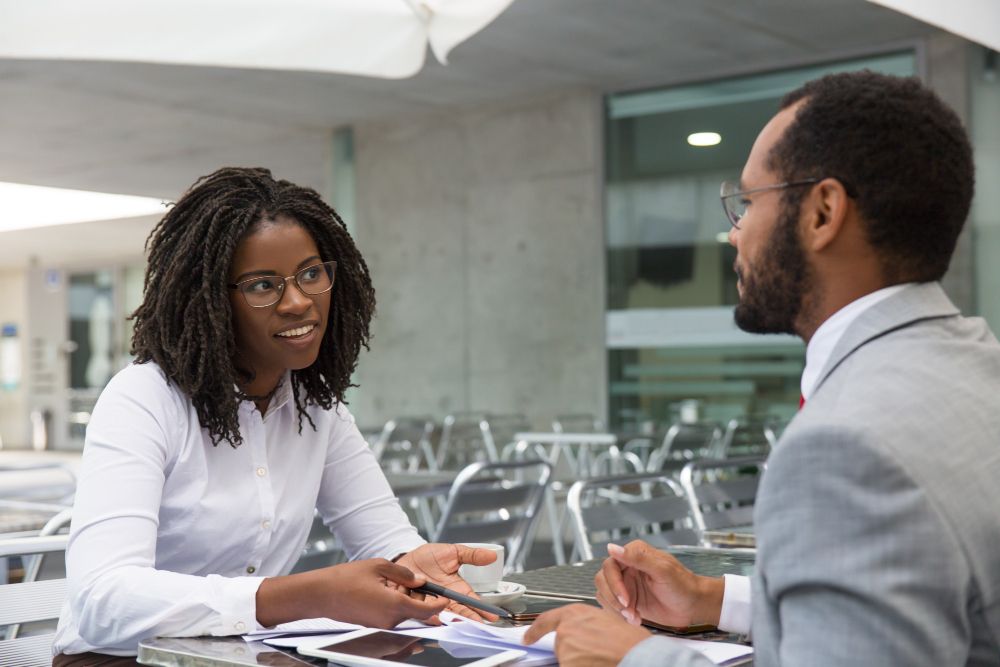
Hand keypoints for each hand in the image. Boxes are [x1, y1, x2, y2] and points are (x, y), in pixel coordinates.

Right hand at [256, 559, 447, 628]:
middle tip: (431, 594)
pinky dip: (398, 612)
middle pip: (418, 616)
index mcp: (394, 604)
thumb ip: (403, 573)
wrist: (321, 595)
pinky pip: (393, 622)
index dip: (440, 605)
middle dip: (427, 606)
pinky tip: (392, 599)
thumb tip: (419, 580)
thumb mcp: (378, 566)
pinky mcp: (373, 627)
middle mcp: (389, 620)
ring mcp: (380, 626)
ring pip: (406, 619)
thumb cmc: (345, 579)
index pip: (427, 610)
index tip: (446, 600)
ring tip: (408, 593)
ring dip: (411, 608)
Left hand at [396, 543, 498, 620]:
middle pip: (458, 612)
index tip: (491, 616)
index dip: (481, 609)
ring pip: (439, 614)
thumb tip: (492, 555)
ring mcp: (428, 603)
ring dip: (446, 617)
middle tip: (476, 624)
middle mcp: (443, 599)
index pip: (471, 601)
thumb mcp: (453, 552)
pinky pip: (419, 610)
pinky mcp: (413, 603)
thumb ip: (472, 555)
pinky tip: (431, 615)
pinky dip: (425, 614)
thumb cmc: (430, 557)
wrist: (406, 557)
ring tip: (454, 620)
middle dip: (468, 619)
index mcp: (456, 589)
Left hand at [523, 604, 649, 666]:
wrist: (637, 654)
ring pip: (566, 660)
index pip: (545, 620)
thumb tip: (581, 633)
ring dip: (579, 662)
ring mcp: (565, 648)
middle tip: (595, 652)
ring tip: (601, 658)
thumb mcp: (606, 620)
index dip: (534, 631)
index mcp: (575, 613)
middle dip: (573, 651)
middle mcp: (566, 629)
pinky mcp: (566, 664)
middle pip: (560, 645)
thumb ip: (586, 624)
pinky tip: (598, 664)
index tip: (528, 637)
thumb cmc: (629, 640)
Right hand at [595, 541, 722, 627]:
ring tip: (633, 616)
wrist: (694, 606)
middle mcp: (627, 567)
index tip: (625, 598)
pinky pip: (611, 607)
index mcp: (634, 554)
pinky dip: (619, 616)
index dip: (614, 583)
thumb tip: (612, 547)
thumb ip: (637, 557)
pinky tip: (635, 619)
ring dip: (616, 609)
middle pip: (603, 580)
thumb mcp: (662, 570)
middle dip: (613, 598)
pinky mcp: (628, 600)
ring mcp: (626, 584)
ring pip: (604, 594)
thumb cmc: (683, 585)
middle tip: (628, 609)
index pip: (609, 565)